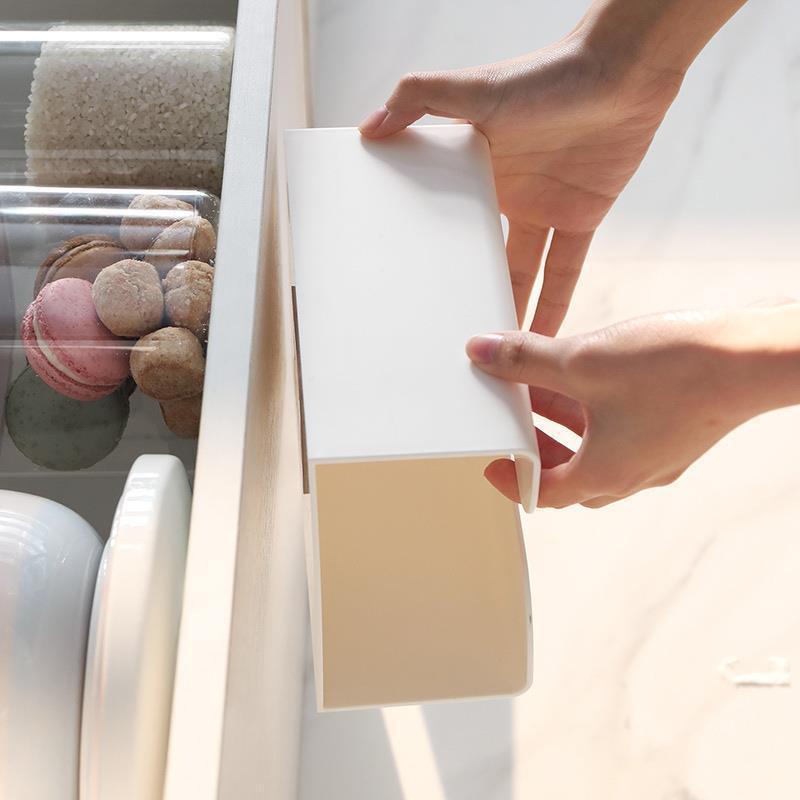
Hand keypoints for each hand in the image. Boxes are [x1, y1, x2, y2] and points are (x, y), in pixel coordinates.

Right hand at [360, 34, 683, 332]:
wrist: (624, 72)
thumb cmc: (549, 75)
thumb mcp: (474, 89)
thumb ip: (418, 99)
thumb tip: (369, 126)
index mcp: (477, 170)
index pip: (445, 220)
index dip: (429, 252)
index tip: (408, 286)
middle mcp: (506, 193)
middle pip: (479, 254)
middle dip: (464, 289)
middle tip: (446, 332)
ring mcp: (544, 209)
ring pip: (520, 272)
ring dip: (508, 307)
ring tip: (491, 347)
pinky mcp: (581, 219)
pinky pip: (565, 270)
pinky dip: (556, 302)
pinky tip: (544, 336)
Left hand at [465, 303, 799, 507]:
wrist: (751, 357)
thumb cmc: (675, 371)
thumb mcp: (581, 362)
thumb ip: (525, 359)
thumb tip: (483, 352)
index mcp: (603, 474)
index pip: (542, 492)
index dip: (510, 477)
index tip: (493, 460)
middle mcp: (632, 475)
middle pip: (568, 474)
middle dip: (536, 446)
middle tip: (513, 419)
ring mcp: (658, 456)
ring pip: (596, 450)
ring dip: (565, 426)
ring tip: (540, 389)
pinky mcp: (675, 432)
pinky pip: (623, 433)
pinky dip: (596, 414)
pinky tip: (590, 378)